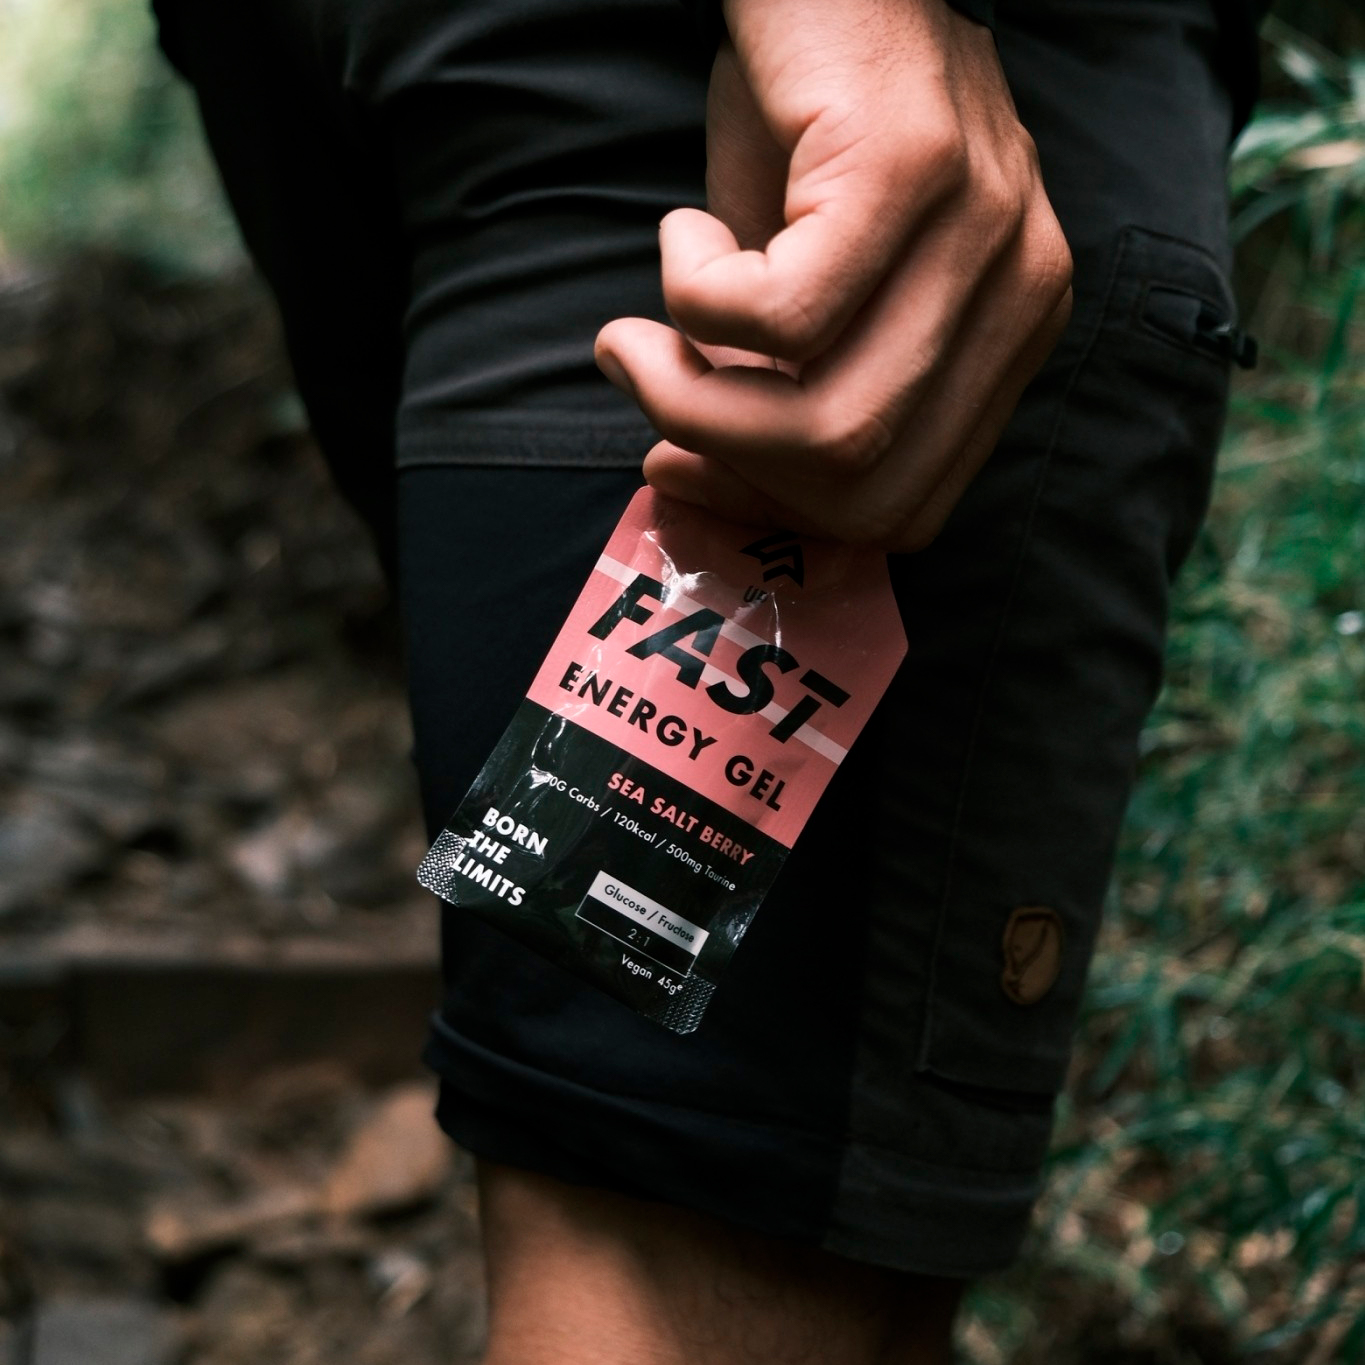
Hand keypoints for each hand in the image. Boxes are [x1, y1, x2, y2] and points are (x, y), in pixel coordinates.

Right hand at [595, 0, 1071, 549]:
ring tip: (641, 332)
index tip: (684, 465)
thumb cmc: (809, 130)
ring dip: (694, 395)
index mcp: (1003, 342)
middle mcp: (1016, 297)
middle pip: (867, 485)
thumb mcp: (814, 284)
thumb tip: (696, 473)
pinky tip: (683, 234)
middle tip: (649, 390)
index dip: (780, 512)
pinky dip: (698, 297)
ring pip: (831, 423)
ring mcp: (980, 234)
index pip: (907, 505)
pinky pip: (786, 316)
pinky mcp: (914, 171)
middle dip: (729, 467)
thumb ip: (789, 390)